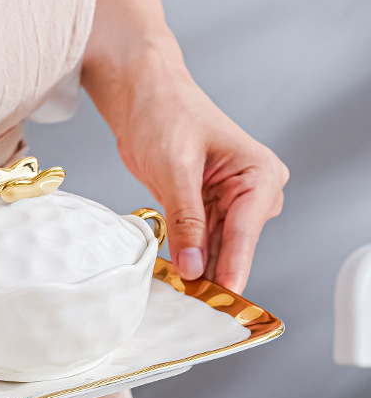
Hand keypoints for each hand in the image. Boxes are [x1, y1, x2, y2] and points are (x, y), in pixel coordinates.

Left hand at [81, 0, 288, 293]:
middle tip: (197, 304)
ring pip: (216, 246)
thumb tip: (194, 265)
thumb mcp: (173, 168)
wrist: (140, 93)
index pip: (246, 229)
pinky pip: (199, 239)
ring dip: (199, 268)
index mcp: (257, 172)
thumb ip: (186, 220)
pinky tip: (176, 274)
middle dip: (215, 272)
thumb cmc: (163, 111)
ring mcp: (228, 199)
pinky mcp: (204, 205)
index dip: (232, 265)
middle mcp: (251, 189)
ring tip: (183, 296)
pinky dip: (187, 255)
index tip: (223, 296)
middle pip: (234, 243)